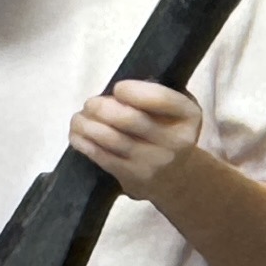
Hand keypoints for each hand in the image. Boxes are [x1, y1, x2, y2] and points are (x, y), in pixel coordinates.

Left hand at [72, 80, 205, 200]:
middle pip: (130, 119)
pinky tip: (77, 135)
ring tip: (79, 118)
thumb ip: (155, 96)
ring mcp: (154, 161)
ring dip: (87, 125)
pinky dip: (84, 143)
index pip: (161, 100)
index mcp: (188, 116)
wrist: (175, 177)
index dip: (133, 91)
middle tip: (90, 104)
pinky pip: (103, 157)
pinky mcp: (134, 177)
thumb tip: (114, 92)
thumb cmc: (168, 131)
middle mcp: (175, 141)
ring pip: (112, 139)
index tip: (118, 88)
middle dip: (101, 107)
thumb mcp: (175, 111)